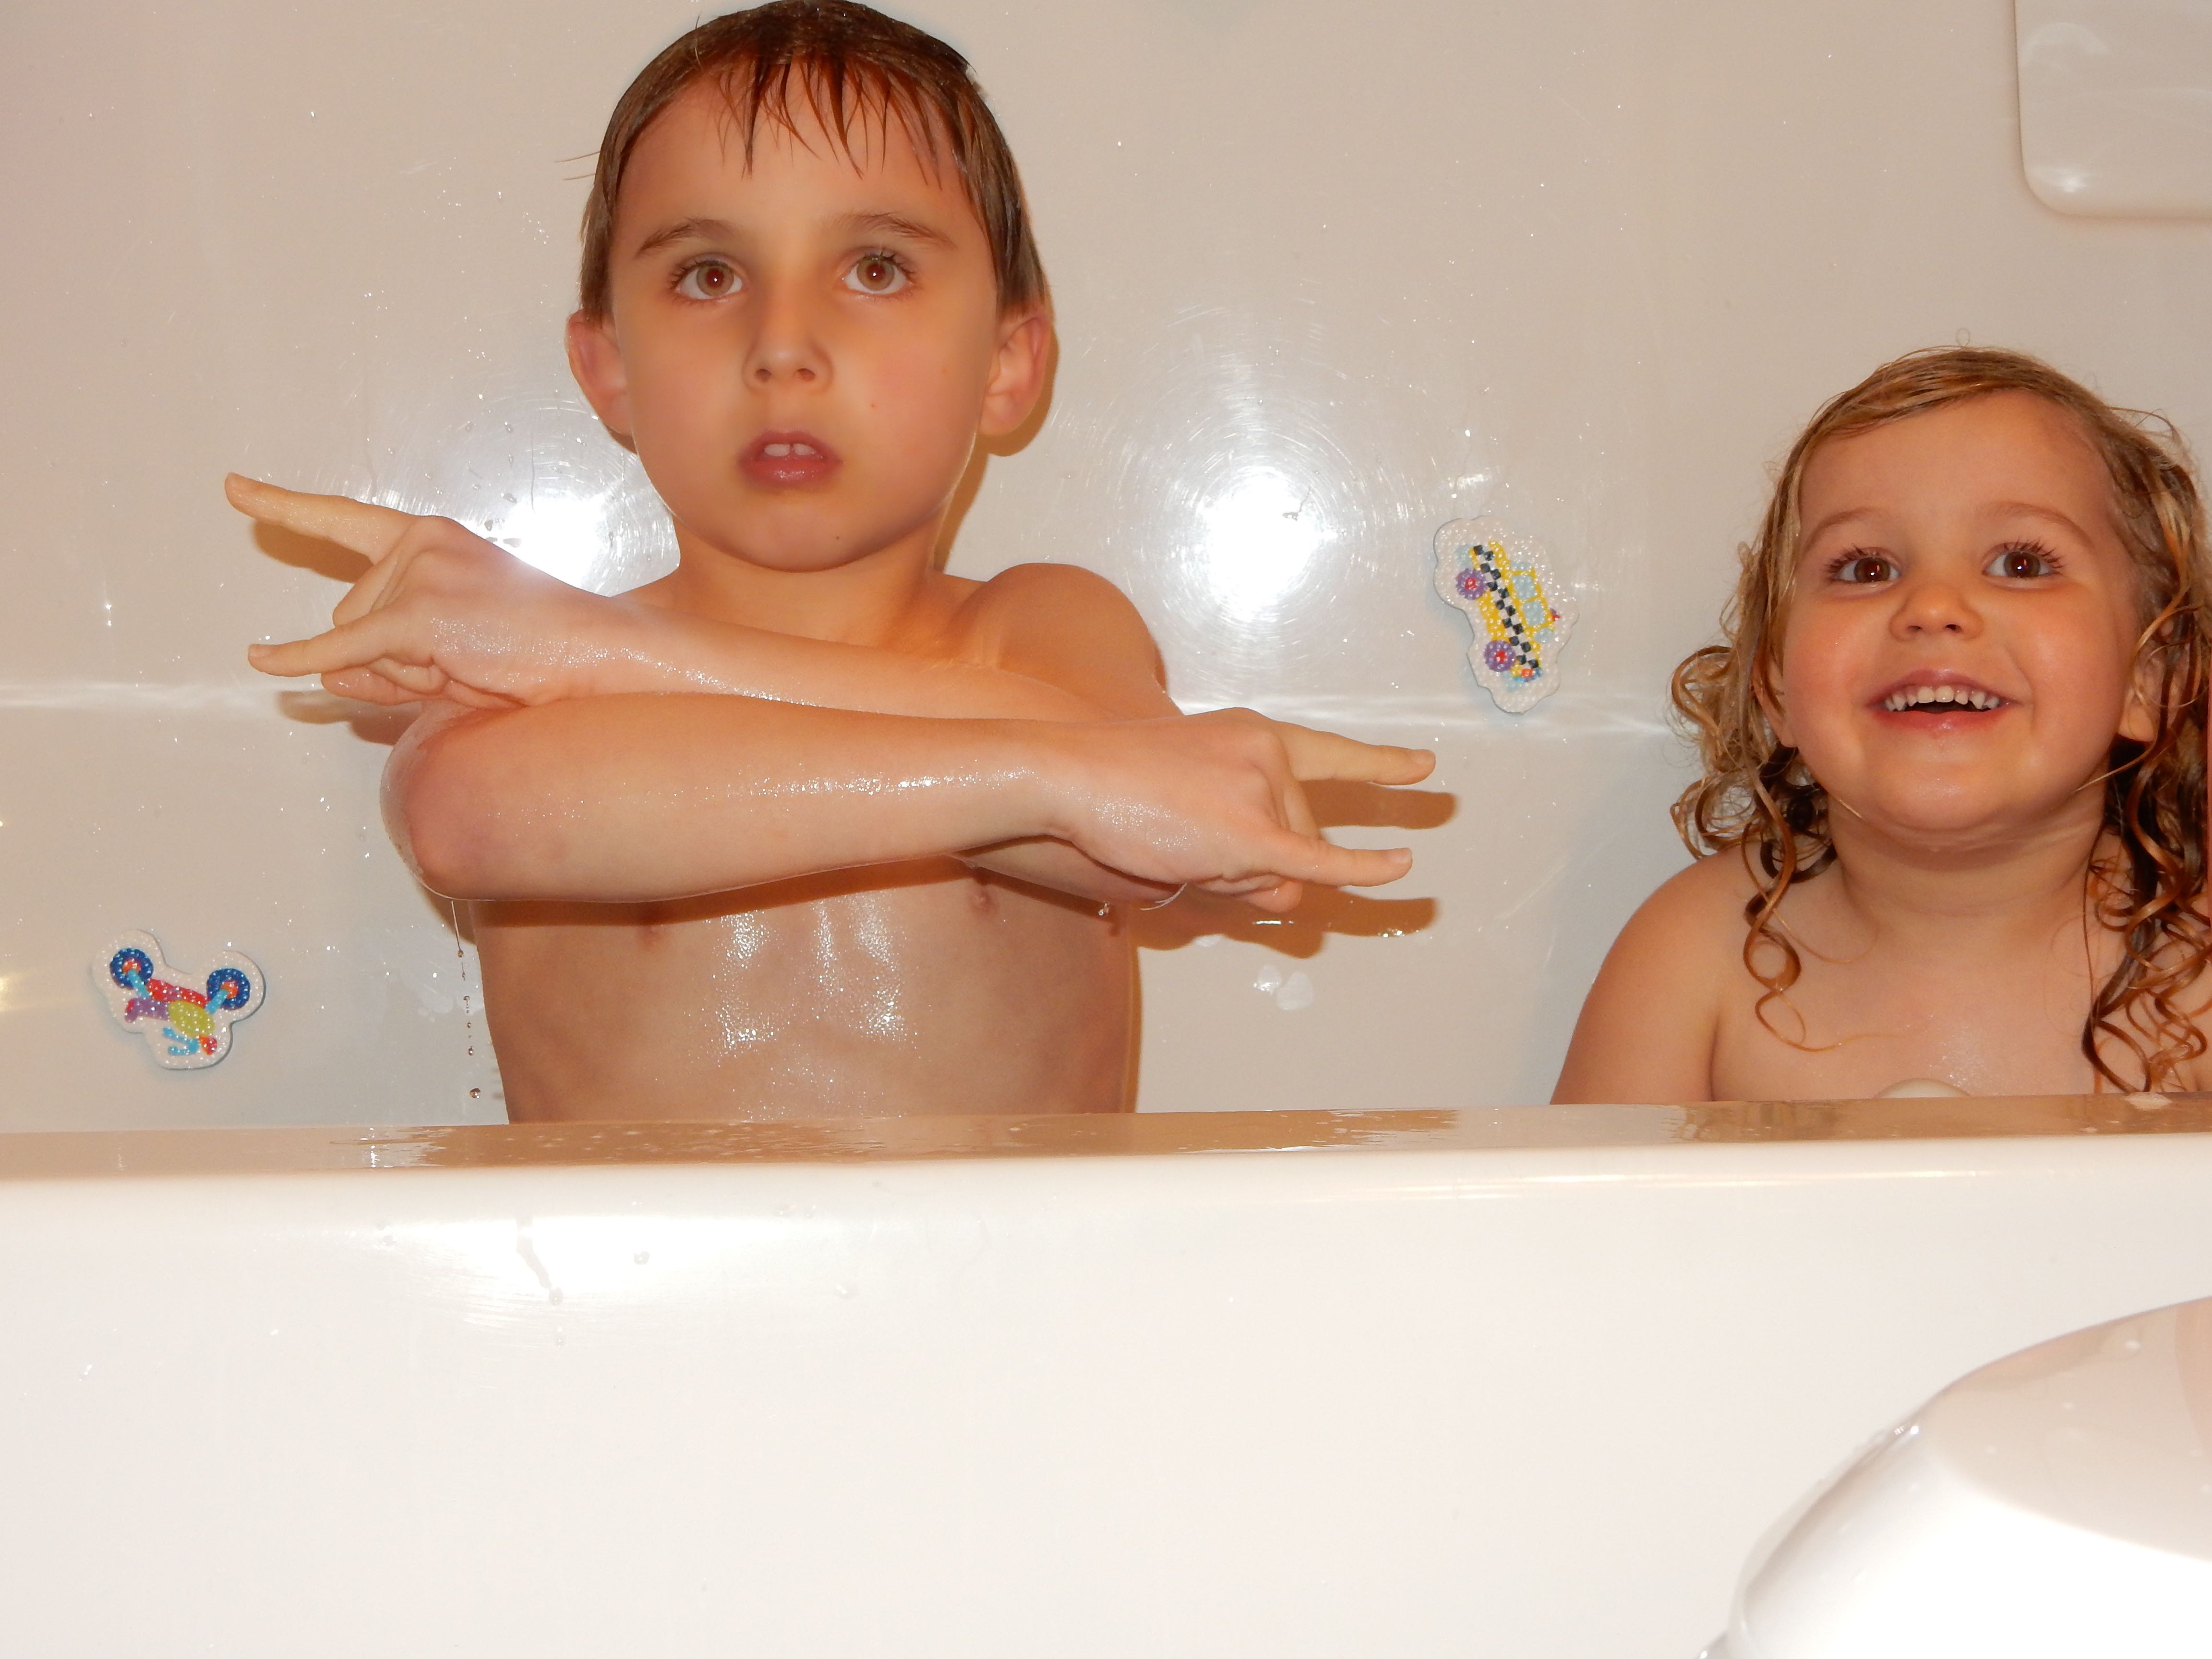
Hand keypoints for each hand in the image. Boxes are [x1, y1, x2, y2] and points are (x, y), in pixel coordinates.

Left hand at [231, 475, 624, 707]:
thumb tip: (323, 672)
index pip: (345, 521)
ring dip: (402, 668)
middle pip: (351, 611)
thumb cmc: (537, 652)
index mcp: (433, 538)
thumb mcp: (454, 648)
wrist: (591, 655)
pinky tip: (264, 663)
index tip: (236, 490)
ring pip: (356, 639)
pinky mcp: (417, 615)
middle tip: (464, 658)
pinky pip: (343, 647)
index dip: (287, 508)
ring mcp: (418, 575)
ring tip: (471, 663)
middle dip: (389, 650)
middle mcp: (419, 543)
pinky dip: (300, 658)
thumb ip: (387, 661)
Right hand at [1036, 708, 1433, 912]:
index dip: (1377, 766)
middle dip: (1255, 863)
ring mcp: (1264, 789)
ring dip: (1235, 879)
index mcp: (1255, 736)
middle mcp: (1271, 756)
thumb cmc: (1118, 793)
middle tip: (1186, 841)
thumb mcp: (1194, 814)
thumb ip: (1250, 853)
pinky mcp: (1252, 831)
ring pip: (1281, 868)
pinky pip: (1317, 863)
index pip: (1328, 753)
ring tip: (1180, 844)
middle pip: (1297, 836)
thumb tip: (1297, 898)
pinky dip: (1364, 871)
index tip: (1425, 768)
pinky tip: (1402, 868)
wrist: (1072, 777)